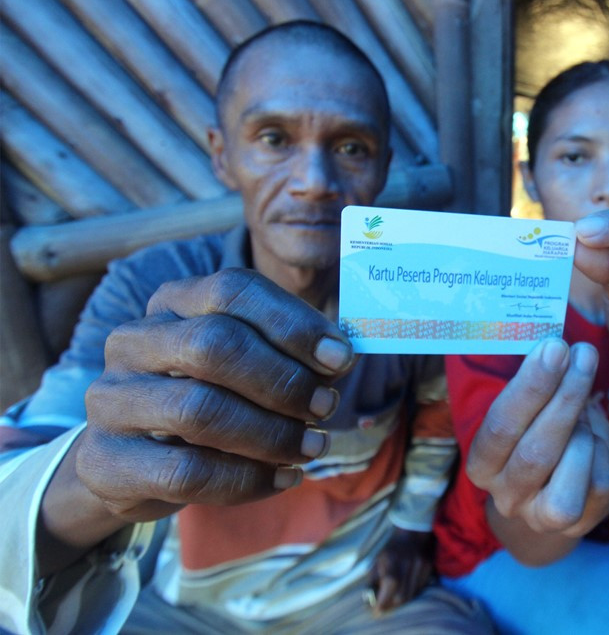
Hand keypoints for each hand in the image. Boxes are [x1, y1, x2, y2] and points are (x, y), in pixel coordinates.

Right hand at [76, 268, 354, 522]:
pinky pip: (186, 472)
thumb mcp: (242, 365)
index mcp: (173, 303)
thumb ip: (287, 353)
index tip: (341, 359)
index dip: (294, 324)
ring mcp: (111, 399)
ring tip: (312, 447)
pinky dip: (248, 480)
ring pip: (199, 411)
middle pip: (215, 345)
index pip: (233, 290)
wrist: (128, 462)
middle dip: (284, 380)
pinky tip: (284, 478)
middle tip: (325, 408)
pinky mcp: (106, 460)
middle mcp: (134, 341)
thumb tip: (341, 357)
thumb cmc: (206, 399)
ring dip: (272, 434)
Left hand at [367, 528, 434, 614]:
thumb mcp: (377, 561)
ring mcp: (421, 568)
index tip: (375, 612)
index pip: (388, 590)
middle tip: (384, 608)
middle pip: (401, 597)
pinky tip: (404, 592)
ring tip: (393, 602)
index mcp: (392, 563)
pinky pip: (420, 590)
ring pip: (412, 595)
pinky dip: (411, 595)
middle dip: (391, 607)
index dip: (381, 605)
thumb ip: (373, 581)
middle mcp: (408, 566)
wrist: (414, 530)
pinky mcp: (429, 569)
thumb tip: (368, 601)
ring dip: (401, 603)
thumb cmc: (391, 547)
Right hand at [466, 340, 608, 540]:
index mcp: (482, 464)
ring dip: (585, 429)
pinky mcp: (579, 525)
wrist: (543, 497)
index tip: (555, 347)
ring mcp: (542, 516)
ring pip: (571, 470)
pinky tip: (595, 435)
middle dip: (565, 397)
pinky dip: (603, 451)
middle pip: (536, 450)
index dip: (531, 385)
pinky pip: (600, 485)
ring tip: (586, 406)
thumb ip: (533, 386)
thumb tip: (558, 346)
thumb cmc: (532, 437)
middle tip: (584, 354)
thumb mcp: (524, 413)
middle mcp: (506, 495)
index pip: (501, 425)